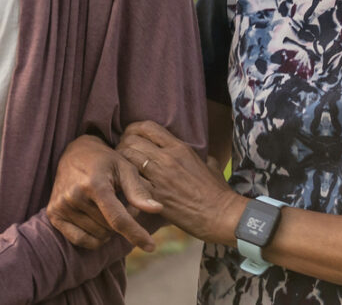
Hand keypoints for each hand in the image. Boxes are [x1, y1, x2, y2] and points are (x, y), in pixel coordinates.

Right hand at [46, 134, 160, 249]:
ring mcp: (61, 206)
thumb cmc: (105, 161)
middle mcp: (74, 196)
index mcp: (95, 184)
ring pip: (97, 236)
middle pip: (109, 229)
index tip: (151, 247)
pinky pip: (80, 240)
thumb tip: (157, 209)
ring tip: (106, 208)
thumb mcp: (125, 168)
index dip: (136, 234)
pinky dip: (93, 237)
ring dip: (108, 228)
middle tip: (120, 204)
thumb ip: (139, 191)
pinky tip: (96, 220)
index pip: (118, 219)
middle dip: (121, 222)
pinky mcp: (53, 214)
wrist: (75, 153)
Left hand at [118, 121, 245, 244]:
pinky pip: (130, 181)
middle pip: (131, 140)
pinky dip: (124, 182)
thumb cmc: (218, 192)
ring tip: (121, 170)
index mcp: (180, 148)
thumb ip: (201, 156)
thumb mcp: (212, 166)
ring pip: (127, 157)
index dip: (133, 130)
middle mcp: (167, 158)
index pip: (147, 126)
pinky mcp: (154, 196)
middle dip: (122, 145)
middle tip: (122, 156)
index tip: (130, 138)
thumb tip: (201, 155)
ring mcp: (160, 177)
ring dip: (120, 162)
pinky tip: (125, 187)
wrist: (221, 216)